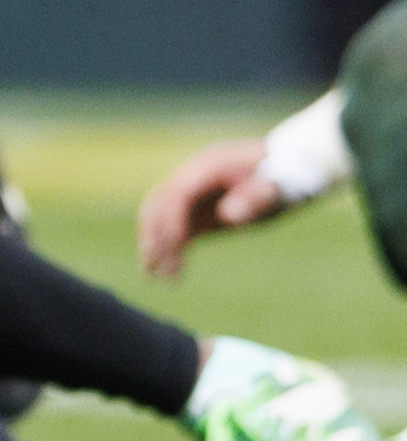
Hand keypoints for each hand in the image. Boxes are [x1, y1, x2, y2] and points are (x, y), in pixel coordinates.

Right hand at [138, 139, 287, 278]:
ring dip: (153, 242)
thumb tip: (228, 216)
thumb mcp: (277, 188)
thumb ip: (255, 198)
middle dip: (155, 234)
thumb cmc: (284, 179)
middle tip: (155, 268)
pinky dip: (167, 246)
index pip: (178, 193)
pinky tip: (166, 269)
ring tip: (152, 274)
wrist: (288, 169)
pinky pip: (174, 227)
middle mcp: (193, 177)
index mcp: (209, 167)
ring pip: (159, 215)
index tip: (175, 247)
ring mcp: (193, 192)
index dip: (172, 219)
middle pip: (159, 203)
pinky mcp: (197, 209)